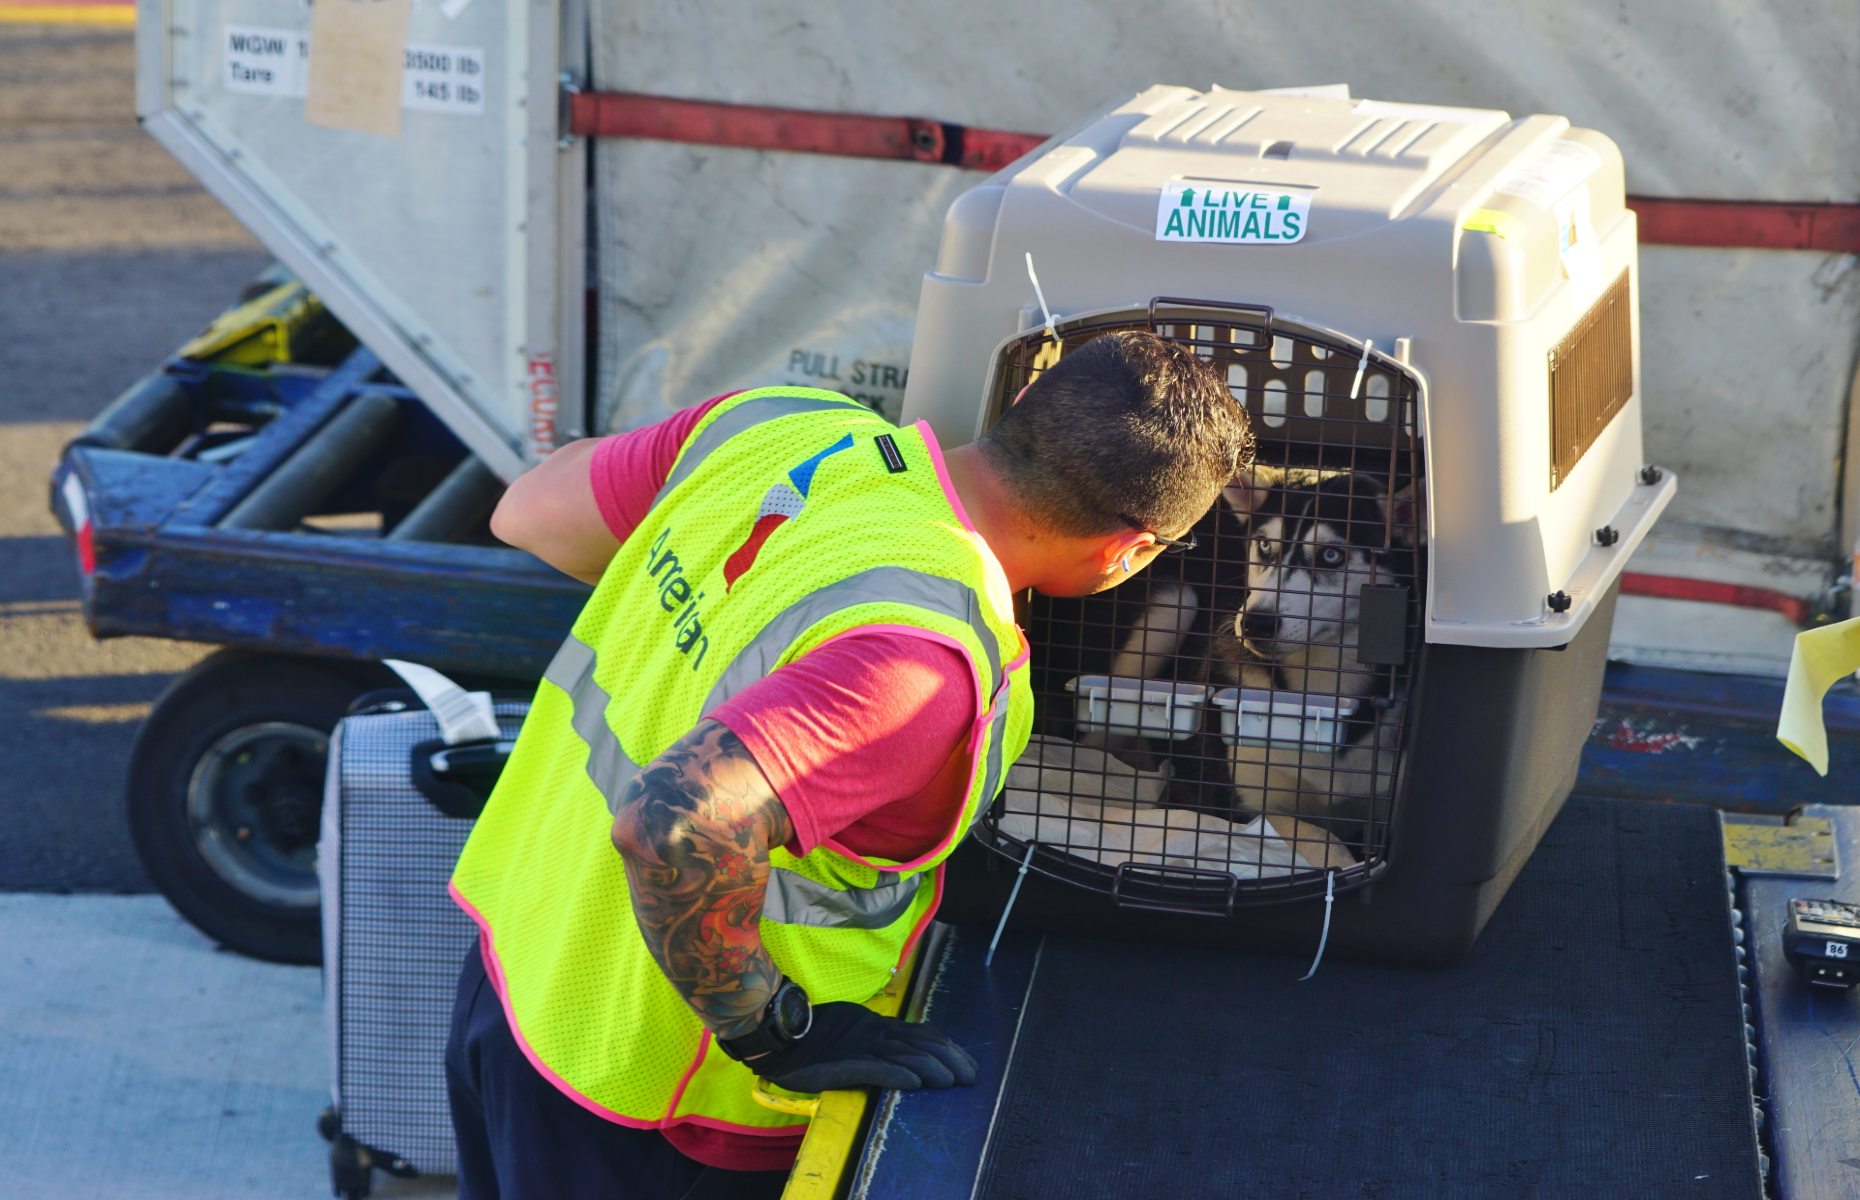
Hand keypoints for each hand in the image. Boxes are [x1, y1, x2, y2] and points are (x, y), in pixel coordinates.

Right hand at [748, 1001, 977, 1092]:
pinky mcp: (844, 1064)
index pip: (923, 1033)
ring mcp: (860, 1047)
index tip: (967, 1062)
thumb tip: (912, 1054)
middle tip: (970, 1076)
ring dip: (930, 1068)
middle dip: (949, 1058)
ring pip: (903, 1055)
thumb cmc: (815, 1038)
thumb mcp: (855, 1032)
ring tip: (950, 1081)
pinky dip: (896, 1075)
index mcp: (878, 1026)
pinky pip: (874, 1069)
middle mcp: (875, 1034)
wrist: (780, 1038)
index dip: (948, 1046)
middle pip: (920, 1043)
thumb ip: (880, 1040)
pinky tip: (913, 1084)